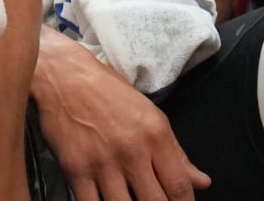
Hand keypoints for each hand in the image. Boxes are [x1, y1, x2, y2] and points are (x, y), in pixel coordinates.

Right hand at [33, 28, 210, 200]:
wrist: (62, 75)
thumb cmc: (105, 90)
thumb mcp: (149, 113)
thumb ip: (176, 152)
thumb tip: (200, 180)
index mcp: (155, 134)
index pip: (180, 187)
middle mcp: (131, 150)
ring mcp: (102, 161)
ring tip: (130, 199)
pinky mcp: (75, 168)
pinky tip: (104, 200)